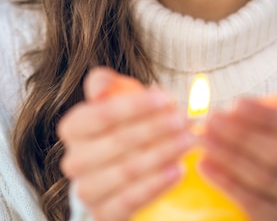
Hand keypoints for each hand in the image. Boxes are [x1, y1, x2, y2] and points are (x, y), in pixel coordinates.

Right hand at [58, 67, 191, 220]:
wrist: (124, 162)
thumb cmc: (124, 122)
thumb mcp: (116, 95)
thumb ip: (105, 83)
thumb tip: (100, 87)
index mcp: (73, 127)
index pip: (102, 114)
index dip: (135, 106)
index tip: (167, 99)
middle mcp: (74, 160)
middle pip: (118, 141)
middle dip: (156, 128)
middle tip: (185, 120)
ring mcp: (87, 190)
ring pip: (126, 170)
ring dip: (162, 154)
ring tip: (188, 141)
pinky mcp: (103, 214)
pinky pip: (130, 201)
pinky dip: (156, 184)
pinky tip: (178, 169)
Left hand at [199, 91, 276, 220]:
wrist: (251, 178)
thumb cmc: (261, 135)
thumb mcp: (273, 114)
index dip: (265, 115)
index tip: (235, 103)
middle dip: (240, 135)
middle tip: (211, 120)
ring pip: (263, 177)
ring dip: (228, 156)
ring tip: (202, 140)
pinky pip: (251, 202)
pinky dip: (225, 182)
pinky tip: (203, 164)